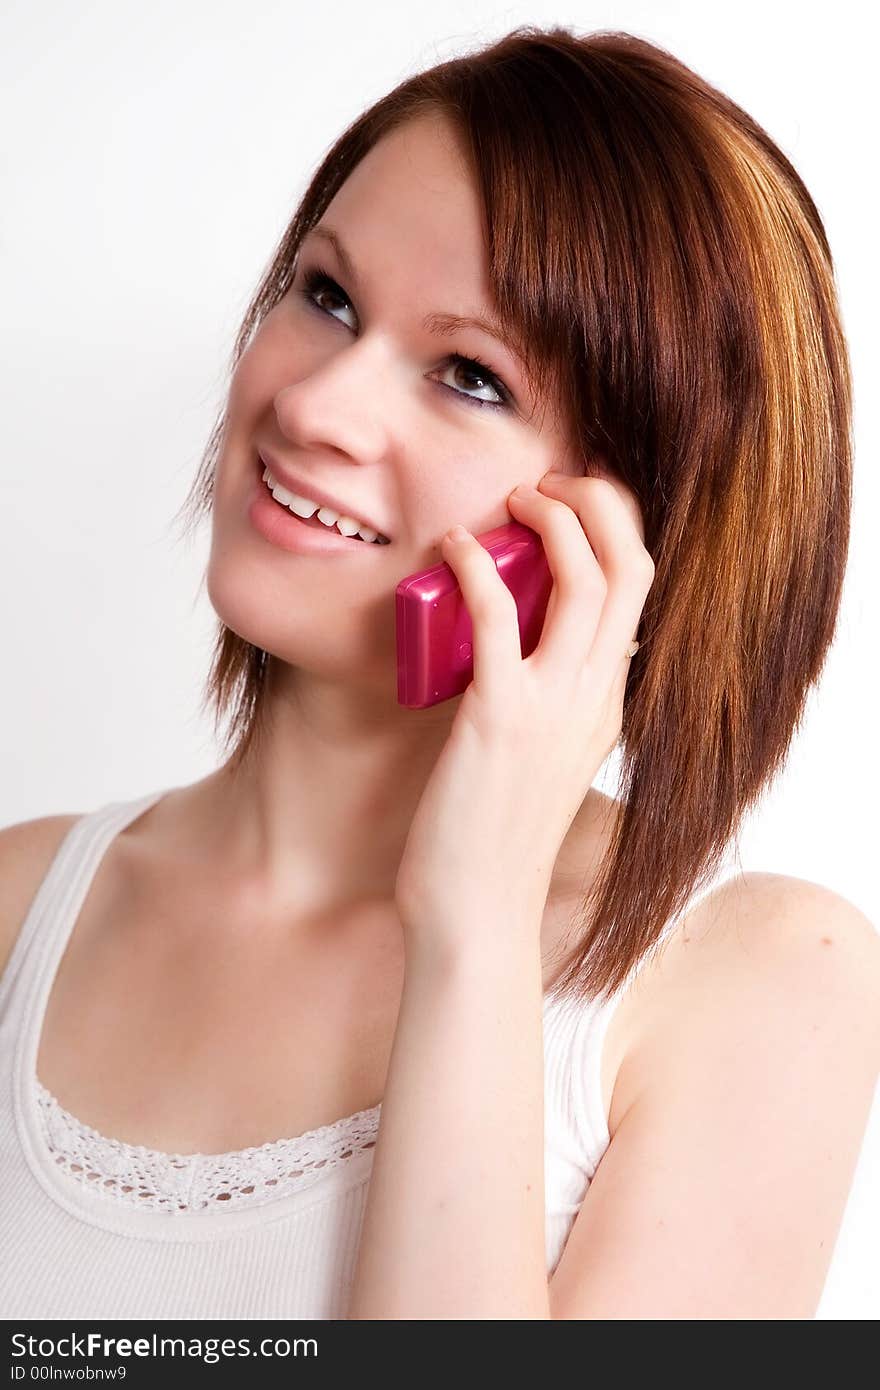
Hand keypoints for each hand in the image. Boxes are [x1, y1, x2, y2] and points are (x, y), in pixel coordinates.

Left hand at [393, 468, 655, 954]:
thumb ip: (553, 704)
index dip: (612, 528)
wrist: (476, 912)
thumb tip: (534, 653)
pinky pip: (499, 617)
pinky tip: (450, 548)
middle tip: (543, 485)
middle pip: (631, 568)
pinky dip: (476, 566)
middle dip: (595, 503)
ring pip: (588, 579)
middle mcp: (596, 697)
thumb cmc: (493, 837)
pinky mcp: (500, 719)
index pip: (639, 590)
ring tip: (512, 500)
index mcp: (607, 703)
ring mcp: (554, 707)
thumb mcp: (544, 760)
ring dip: (552, 519)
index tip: (566, 503)